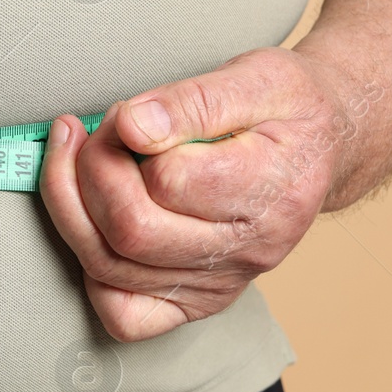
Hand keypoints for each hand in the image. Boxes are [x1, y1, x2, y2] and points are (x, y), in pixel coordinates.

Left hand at [40, 47, 375, 341]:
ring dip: (70, 207)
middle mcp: (248, 250)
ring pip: (112, 267)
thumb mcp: (258, 77)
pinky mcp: (198, 300)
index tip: (122, 113)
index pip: (169, 180)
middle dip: (88, 172)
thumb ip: (193, 101)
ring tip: (73, 159)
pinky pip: (124, 314)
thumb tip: (133, 127)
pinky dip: (92, 268)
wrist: (321, 147)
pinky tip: (91, 222)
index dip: (124, 137)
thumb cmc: (287, 108)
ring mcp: (222, 283)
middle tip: (89, 133)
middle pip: (132, 231)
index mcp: (271, 191)